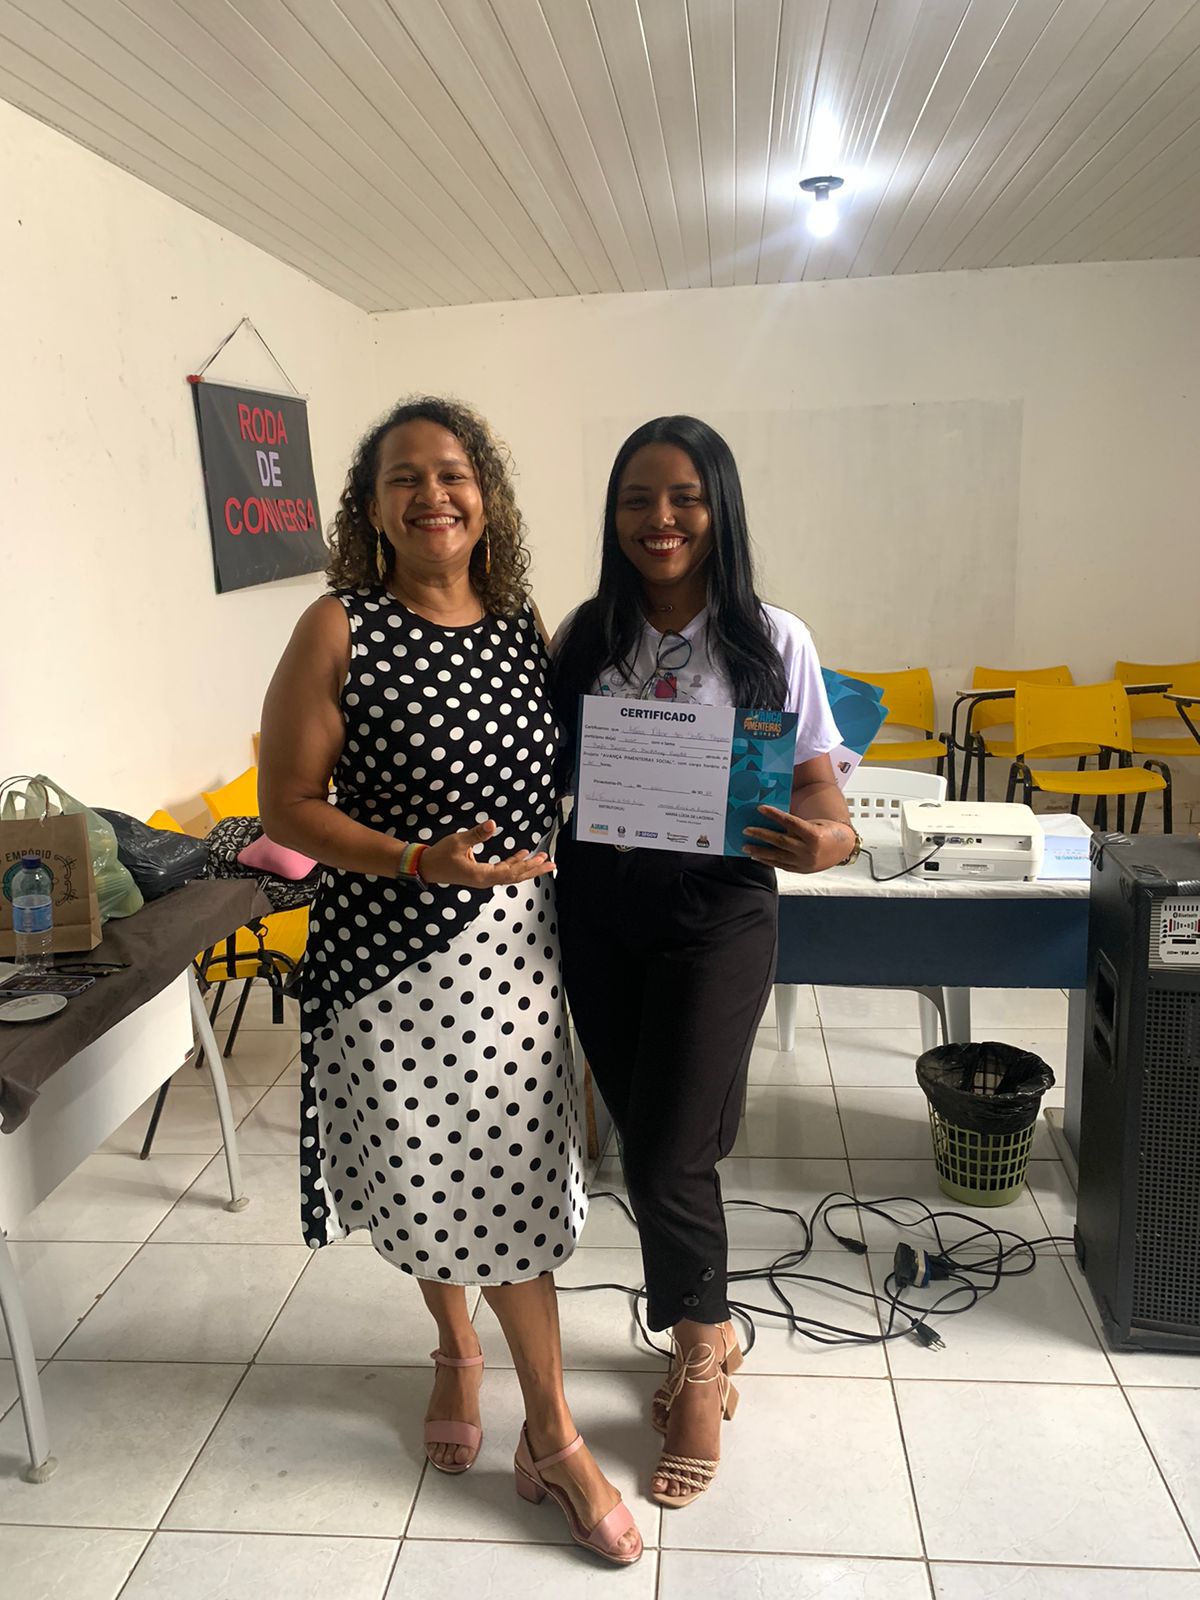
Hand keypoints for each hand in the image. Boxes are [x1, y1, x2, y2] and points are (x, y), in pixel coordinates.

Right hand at [417, 820, 554, 887]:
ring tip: (543, 860)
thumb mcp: (458, 841)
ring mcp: (484, 879)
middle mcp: (486, 880)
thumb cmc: (441, 855)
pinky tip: (522, 855)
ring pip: (511, 875)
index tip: (540, 859)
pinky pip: (503, 872)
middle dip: (534, 870)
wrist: (427, 867)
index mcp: (482, 875)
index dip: (526, 866)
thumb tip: (492, 824)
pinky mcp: (482, 874)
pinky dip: (515, 865)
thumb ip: (476, 834)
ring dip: (527, 868)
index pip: (510, 872)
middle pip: (515, 877)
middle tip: (551, 864)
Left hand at [743, 807, 854, 873]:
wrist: (843, 849)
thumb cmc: (829, 832)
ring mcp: (804, 862)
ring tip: (745, 847)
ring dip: (759, 851)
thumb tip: (772, 820)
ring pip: (777, 856)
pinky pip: (780, 865)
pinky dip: (767, 861)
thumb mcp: (814, 824)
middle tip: (746, 830)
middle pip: (780, 841)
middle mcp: (808, 850)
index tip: (760, 808)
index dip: (775, 815)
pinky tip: (757, 857)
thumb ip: (795, 825)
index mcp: (814, 835)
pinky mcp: (801, 870)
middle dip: (761, 835)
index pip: (791, 822)